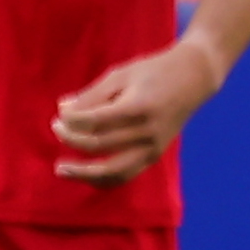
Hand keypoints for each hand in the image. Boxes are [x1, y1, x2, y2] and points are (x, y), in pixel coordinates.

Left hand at [55, 35, 229, 183]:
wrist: (193, 79)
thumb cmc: (153, 71)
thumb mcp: (121, 74)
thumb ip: (92, 95)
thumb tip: (62, 110)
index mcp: (138, 106)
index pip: (95, 121)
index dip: (71, 121)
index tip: (58, 115)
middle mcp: (147, 132)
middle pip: (99, 144)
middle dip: (71, 139)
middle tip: (55, 128)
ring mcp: (153, 148)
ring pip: (112, 171)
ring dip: (83, 173)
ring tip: (60, 169)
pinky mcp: (154, 156)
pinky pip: (124, 175)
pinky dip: (102, 179)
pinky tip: (84, 174)